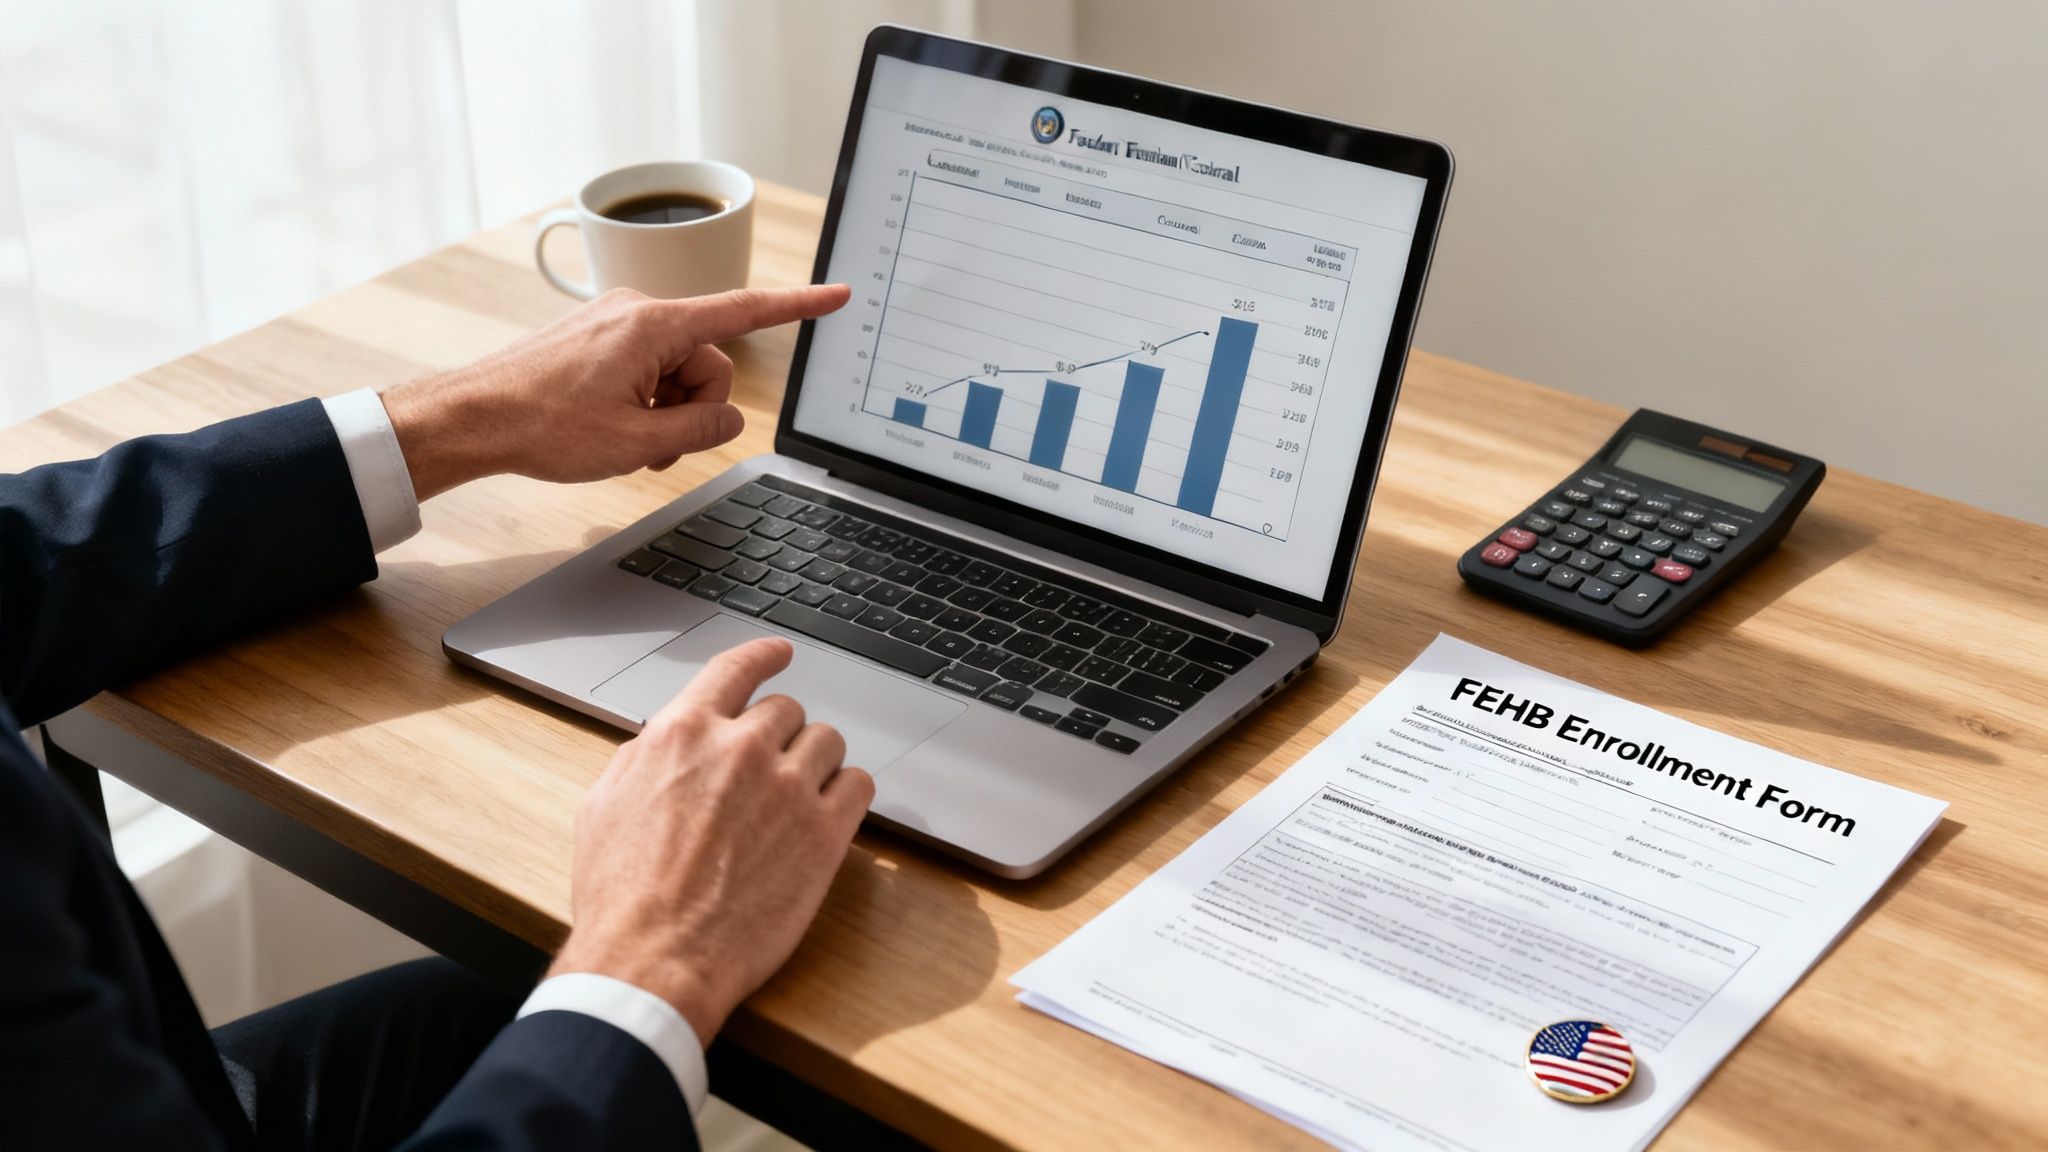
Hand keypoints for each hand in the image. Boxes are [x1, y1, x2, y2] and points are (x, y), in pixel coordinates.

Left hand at [381, 284, 849, 499]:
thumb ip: (701, 428)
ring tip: (627, 442)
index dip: (798, 306)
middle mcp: (637, 310)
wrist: (472, 418)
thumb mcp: (638, 443)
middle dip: (694, 408)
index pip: (744, 311)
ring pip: (676, 370)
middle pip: (707, 361)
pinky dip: (642, 401)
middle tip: (656, 446)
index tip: (836, 295)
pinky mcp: (598, 337)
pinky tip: (612, 427)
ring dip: (665, 411)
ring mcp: (615, 321)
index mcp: (654, 325)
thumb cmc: (542, 426)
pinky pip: (646, 368)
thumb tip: (730, 418)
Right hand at [545, 637, 872, 1044]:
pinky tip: (829, 816)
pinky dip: (848, 794)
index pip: (735, 669)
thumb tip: (664, 742)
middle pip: (787, 711)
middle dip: (779, 738)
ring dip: (815, 764)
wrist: (653, 959)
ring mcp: (787, 788)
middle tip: (768, 777)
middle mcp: (740, 749)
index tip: (780, 652)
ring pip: (827, 741)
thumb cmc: (622, 896)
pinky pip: (859, 784)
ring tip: (796, 802)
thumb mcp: (603, 806)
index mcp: (683, 733)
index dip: (763, 655)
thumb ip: (643, 759)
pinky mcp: (824, 832)